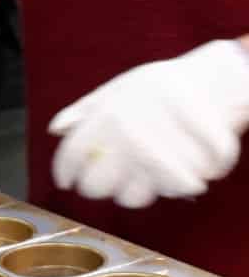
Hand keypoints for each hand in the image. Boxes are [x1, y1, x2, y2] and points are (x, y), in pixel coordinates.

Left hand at [51, 41, 248, 208]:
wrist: (220, 78)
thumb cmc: (166, 85)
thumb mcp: (122, 87)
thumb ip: (87, 109)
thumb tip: (57, 129)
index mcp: (108, 113)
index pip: (72, 153)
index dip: (65, 171)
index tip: (68, 181)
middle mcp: (127, 134)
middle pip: (97, 186)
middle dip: (102, 187)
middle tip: (115, 180)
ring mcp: (160, 152)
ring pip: (133, 198)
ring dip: (142, 189)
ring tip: (153, 173)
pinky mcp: (190, 166)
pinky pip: (172, 193)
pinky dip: (177, 185)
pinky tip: (181, 168)